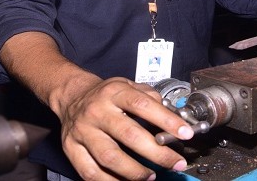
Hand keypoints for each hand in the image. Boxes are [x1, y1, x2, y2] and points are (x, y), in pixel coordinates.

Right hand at [58, 77, 192, 179]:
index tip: (185, 133)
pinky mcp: (71, 149)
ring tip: (151, 176)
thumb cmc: (107, 94)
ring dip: (134, 171)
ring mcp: (83, 131)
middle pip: (129, 135)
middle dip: (157, 153)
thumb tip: (173, 117)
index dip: (166, 120)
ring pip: (110, 157)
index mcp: (115, 92)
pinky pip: (91, 172)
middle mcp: (98, 111)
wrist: (72, 96)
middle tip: (176, 163)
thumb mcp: (129, 85)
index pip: (143, 105)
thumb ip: (150, 98)